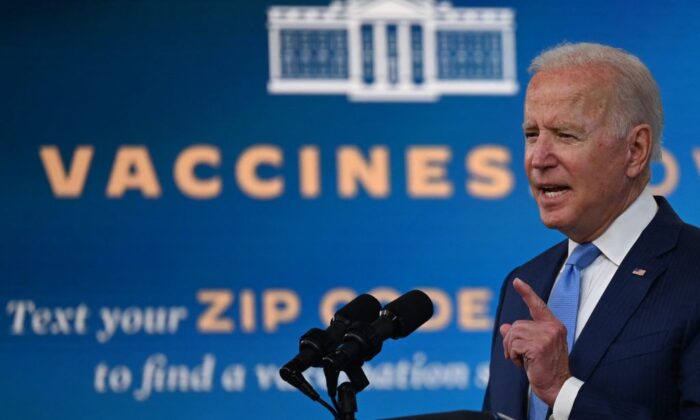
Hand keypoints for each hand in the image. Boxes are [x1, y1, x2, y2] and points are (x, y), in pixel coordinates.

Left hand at [500, 278, 571, 405]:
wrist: (556, 387)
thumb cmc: (545, 369)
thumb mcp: (531, 349)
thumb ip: (520, 335)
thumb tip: (503, 327)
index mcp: (553, 326)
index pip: (538, 305)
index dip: (526, 293)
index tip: (516, 282)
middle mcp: (552, 327)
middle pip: (516, 325)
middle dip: (512, 342)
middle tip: (521, 357)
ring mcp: (546, 336)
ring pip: (513, 334)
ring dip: (512, 350)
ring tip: (524, 361)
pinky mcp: (539, 346)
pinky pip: (514, 345)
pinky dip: (513, 356)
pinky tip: (524, 364)